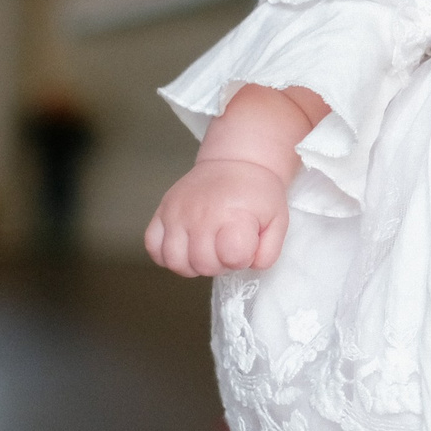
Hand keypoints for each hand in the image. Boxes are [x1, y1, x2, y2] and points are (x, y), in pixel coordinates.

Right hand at [144, 157, 289, 276]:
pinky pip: (152, 247)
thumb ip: (269, 251)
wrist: (236, 163)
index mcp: (233, 214)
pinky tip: (185, 247)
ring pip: (176, 262)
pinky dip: (166, 255)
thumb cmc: (258, 194)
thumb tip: (250, 266)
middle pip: (203, 265)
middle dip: (220, 264)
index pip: (232, 257)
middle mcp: (200, 214)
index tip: (246, 245)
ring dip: (193, 264)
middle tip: (226, 248)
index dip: (242, 258)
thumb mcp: (278, 220)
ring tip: (207, 250)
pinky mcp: (160, 212)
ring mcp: (176, 213)